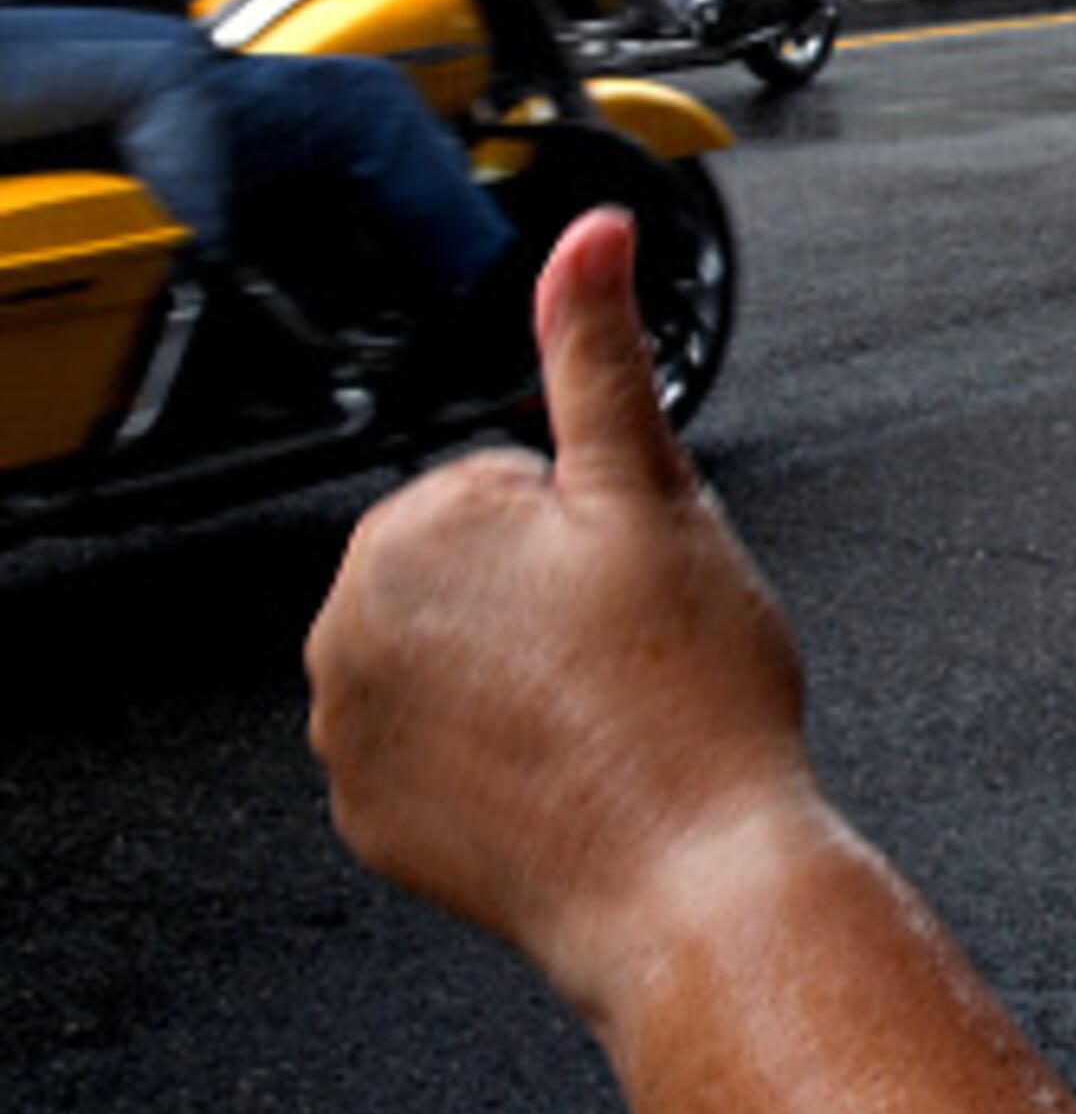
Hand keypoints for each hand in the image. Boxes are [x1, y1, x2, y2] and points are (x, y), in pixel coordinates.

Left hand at [307, 209, 816, 1022]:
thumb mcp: (658, 493)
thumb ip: (601, 351)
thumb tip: (591, 235)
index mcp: (409, 528)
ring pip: (451, 662)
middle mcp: (345, 625)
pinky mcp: (370, 816)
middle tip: (632, 648)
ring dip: (518, 673)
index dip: (594, 527)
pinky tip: (562, 771)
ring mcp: (349, 730)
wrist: (690, 878)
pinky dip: (491, 759)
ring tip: (608, 710)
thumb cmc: (692, 695)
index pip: (507, 486)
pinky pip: (432, 755)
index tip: (635, 585)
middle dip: (547, 596)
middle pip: (470, 574)